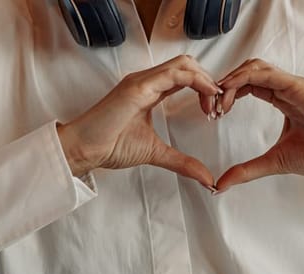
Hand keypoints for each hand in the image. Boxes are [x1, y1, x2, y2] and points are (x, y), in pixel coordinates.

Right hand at [57, 55, 220, 188]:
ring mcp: (141, 80)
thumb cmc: (109, 146)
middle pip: (188, 64)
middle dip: (209, 81)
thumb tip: (206, 178)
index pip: (185, 76)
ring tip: (214, 102)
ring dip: (206, 80)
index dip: (205, 88)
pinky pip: (174, 74)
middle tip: (219, 106)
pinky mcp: (138, 86)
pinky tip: (207, 96)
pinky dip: (196, 81)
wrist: (84, 150)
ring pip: (184, 64)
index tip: (214, 109)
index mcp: (149, 90)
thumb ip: (182, 162)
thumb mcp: (156, 153)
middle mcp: (146, 80)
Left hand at [214, 59, 303, 192]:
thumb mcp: (273, 162)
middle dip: (226, 83)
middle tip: (211, 104)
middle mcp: (287, 88)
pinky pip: (269, 74)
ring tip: (218, 96)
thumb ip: (246, 170)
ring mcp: (294, 85)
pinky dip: (246, 77)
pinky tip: (231, 89)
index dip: (228, 93)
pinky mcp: (301, 88)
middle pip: (249, 70)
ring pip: (256, 67)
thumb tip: (220, 184)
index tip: (214, 111)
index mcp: (283, 98)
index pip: (248, 83)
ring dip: (232, 78)